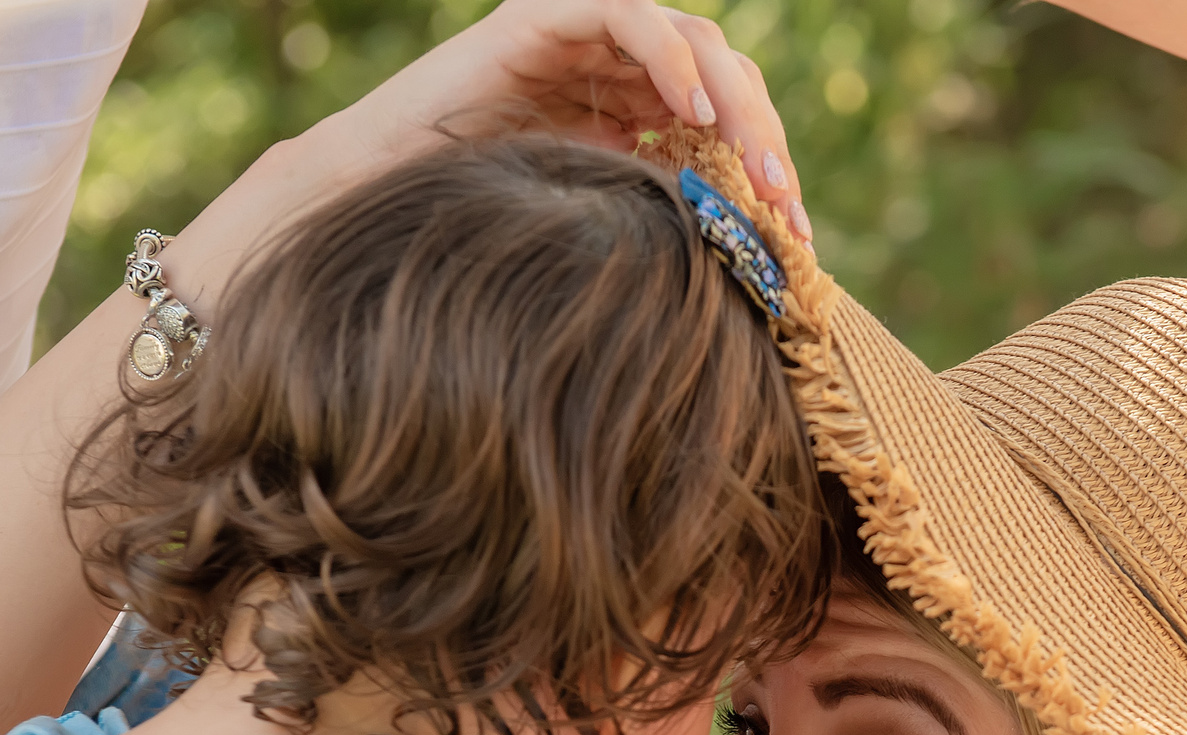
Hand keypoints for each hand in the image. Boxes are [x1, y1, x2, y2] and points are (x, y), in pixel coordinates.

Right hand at [301, 0, 807, 239]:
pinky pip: (630, 15)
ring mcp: (587, 34)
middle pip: (725, 76)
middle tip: (787, 203)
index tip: (797, 234)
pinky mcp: (548, 16)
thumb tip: (755, 259)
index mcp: (639, 106)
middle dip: (765, 138)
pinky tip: (691, 110)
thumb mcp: (602, 217)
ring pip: (693, 40)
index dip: (769, 167)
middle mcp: (621, 64)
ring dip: (735, 101)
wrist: (388, 197)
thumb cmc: (487, 219)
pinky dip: (669, 56)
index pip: (729, 118)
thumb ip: (664, 212)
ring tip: (756, 165)